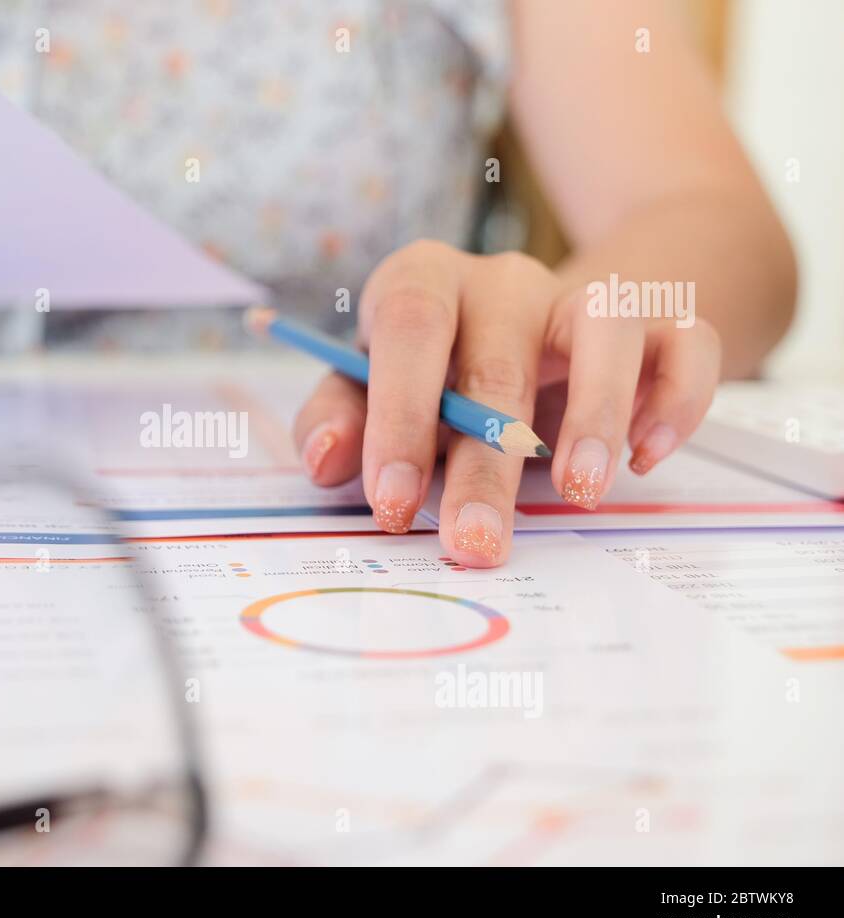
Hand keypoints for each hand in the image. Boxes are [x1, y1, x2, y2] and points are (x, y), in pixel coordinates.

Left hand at [292, 241, 720, 566]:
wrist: (537, 328)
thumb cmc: (436, 374)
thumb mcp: (370, 391)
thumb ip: (341, 420)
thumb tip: (325, 460)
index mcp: (423, 284)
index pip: (409, 329)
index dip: (399, 415)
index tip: (394, 503)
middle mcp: (504, 282)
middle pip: (498, 360)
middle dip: (485, 464)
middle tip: (476, 543)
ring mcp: (586, 297)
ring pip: (604, 328)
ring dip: (595, 412)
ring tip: (581, 492)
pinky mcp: (658, 325)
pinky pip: (686, 344)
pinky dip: (675, 399)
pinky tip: (645, 458)